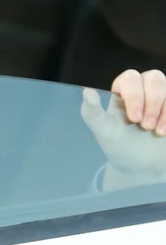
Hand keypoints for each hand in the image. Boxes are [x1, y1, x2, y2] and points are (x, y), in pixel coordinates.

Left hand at [81, 69, 165, 188]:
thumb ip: (92, 112)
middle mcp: (143, 91)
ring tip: (157, 132)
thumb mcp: (103, 132)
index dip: (134, 95)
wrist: (142, 167)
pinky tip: (165, 131)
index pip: (129, 78)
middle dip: (151, 102)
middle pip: (153, 77)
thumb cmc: (119, 147)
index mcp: (122, 94)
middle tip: (145, 126)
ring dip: (163, 109)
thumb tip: (87, 90)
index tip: (133, 119)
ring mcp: (161, 98)